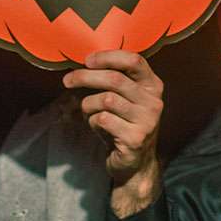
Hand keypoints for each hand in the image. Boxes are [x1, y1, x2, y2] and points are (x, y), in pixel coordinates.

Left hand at [62, 51, 165, 214]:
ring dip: (88, 104)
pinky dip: (92, 121)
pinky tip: (97, 126)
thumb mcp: (123, 99)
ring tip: (87, 112)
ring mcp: (147, 121)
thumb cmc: (123, 125)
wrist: (135, 163)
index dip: (108, 57)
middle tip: (67, 80)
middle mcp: (153, 101)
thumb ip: (112, 80)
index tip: (87, 60)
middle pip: (115, 79)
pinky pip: (103, 120)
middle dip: (86, 77)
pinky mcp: (135, 139)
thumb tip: (83, 63)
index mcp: (152, 86)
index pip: (134, 60)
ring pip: (106, 100)